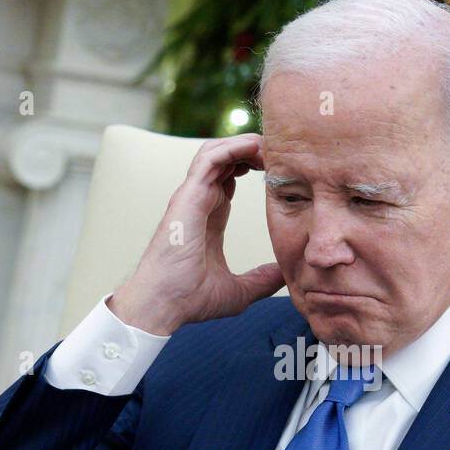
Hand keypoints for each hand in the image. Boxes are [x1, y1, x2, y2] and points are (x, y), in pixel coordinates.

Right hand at [110, 133, 284, 334]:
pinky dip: (232, 147)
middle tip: (278, 153)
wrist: (164, 305)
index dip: (251, 166)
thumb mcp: (239, 290)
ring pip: (215, 152)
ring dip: (243, 143)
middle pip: (223, 159)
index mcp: (209, 217)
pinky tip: (254, 148)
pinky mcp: (188, 196)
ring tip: (269, 145)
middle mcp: (199, 202)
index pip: (229, 178)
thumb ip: (262, 280)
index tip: (276, 170)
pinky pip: (209, 159)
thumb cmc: (190, 299)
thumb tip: (285, 274)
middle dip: (250, 149)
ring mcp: (191, 197)